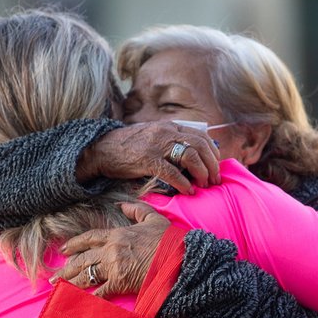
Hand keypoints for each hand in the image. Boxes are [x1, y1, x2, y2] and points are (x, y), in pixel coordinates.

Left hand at [53, 202, 170, 296]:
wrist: (177, 258)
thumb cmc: (167, 239)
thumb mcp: (153, 219)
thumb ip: (136, 210)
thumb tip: (123, 205)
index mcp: (117, 234)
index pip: (90, 238)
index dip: (75, 243)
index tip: (64, 249)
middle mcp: (111, 250)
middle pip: (83, 258)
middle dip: (68, 266)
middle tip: (55, 274)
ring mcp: (113, 266)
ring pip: (87, 274)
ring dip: (72, 281)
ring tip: (59, 286)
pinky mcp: (119, 282)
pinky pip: (100, 291)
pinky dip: (90, 297)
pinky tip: (80, 300)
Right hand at [76, 122, 220, 194]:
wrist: (101, 149)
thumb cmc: (127, 147)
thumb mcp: (152, 136)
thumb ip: (170, 142)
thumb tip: (191, 156)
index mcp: (169, 126)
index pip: (200, 135)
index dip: (212, 151)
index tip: (216, 165)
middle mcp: (166, 132)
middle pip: (200, 145)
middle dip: (212, 164)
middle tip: (215, 179)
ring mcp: (156, 145)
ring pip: (190, 156)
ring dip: (201, 172)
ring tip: (203, 185)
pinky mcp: (147, 160)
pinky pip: (172, 172)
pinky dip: (183, 183)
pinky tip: (188, 191)